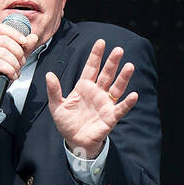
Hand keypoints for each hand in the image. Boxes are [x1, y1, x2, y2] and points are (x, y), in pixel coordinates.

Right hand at [0, 20, 40, 104]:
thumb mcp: (14, 60)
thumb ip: (24, 48)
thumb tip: (33, 37)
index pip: (2, 29)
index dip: (15, 33)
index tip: (25, 42)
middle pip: (5, 41)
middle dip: (18, 53)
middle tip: (21, 63)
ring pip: (4, 53)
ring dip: (14, 64)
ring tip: (15, 71)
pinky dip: (9, 70)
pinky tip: (11, 75)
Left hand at [45, 39, 138, 159]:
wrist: (75, 141)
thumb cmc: (67, 123)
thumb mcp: (56, 106)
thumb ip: (54, 91)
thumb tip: (49, 75)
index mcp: (84, 87)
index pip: (91, 68)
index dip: (96, 55)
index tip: (101, 42)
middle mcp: (97, 92)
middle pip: (106, 74)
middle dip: (112, 62)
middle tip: (118, 49)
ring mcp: (105, 103)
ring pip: (116, 87)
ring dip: (123, 77)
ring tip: (130, 66)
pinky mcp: (110, 117)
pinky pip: (121, 108)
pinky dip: (127, 103)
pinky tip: (134, 95)